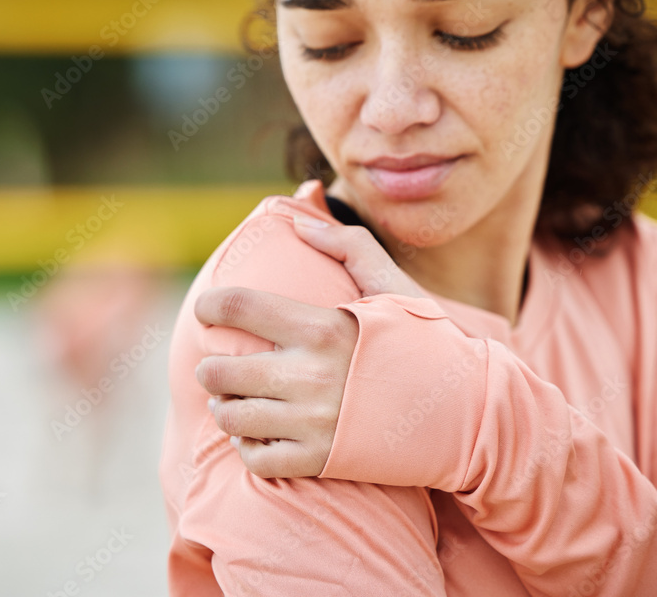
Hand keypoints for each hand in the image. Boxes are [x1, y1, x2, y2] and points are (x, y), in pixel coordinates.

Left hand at [194, 217, 423, 477]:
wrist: (473, 414)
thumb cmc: (430, 344)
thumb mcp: (395, 286)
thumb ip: (346, 245)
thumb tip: (299, 218)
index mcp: (322, 327)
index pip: (236, 307)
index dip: (208, 305)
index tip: (205, 310)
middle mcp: (310, 376)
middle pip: (218, 372)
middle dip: (209, 367)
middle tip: (218, 365)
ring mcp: (313, 424)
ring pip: (231, 419)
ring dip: (224, 407)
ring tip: (233, 400)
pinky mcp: (320, 462)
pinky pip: (255, 461)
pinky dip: (247, 447)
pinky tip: (257, 434)